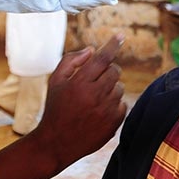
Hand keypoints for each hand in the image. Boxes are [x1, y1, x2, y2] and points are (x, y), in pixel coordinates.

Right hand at [30, 34, 126, 168]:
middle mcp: (95, 95)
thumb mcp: (55, 82)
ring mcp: (106, 110)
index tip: (121, 35)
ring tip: (94, 99)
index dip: (113, 45)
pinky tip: (99, 111)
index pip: (102, 58)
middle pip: (115, 71)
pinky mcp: (114, 123)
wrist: (56, 142)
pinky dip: (114, 104)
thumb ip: (71, 61)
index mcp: (80, 83)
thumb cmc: (55, 108)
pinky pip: (123, 104)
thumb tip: (92, 49)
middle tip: (96, 79)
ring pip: (120, 87)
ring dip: (110, 88)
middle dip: (108, 71)